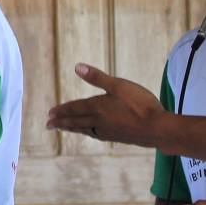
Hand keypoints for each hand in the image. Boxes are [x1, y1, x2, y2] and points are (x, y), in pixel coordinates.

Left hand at [46, 64, 164, 147]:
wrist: (158, 129)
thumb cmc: (140, 104)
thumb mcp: (119, 85)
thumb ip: (97, 77)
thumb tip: (77, 67)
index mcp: (97, 107)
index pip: (75, 108)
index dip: (62, 110)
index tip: (50, 114)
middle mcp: (99, 121)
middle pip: (76, 121)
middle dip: (61, 122)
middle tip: (48, 125)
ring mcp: (108, 131)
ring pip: (84, 129)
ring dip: (72, 128)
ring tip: (64, 128)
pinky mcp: (117, 137)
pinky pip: (96, 134)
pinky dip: (87, 133)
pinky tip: (90, 132)